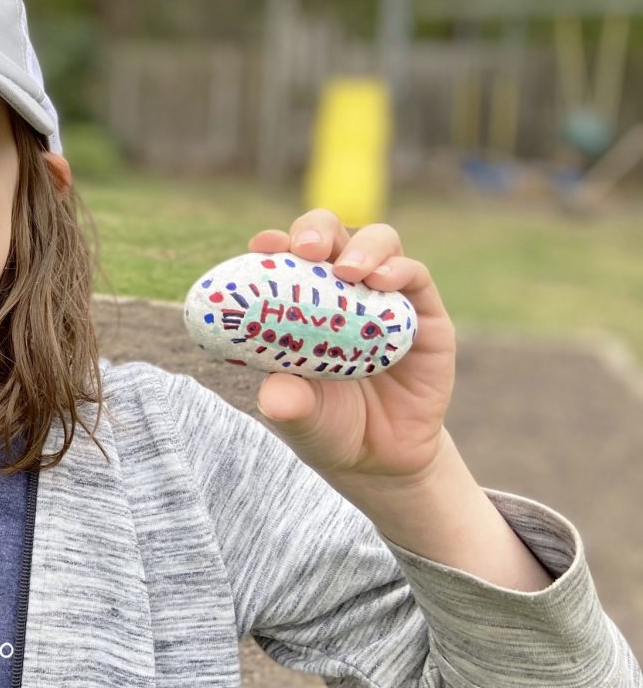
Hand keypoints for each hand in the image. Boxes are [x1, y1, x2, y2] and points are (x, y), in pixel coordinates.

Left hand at [247, 209, 456, 485]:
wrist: (382, 458)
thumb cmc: (329, 426)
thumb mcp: (302, 417)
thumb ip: (289, 403)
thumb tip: (275, 395)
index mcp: (300, 303)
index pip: (285, 258)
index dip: (274, 244)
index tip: (262, 246)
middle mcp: (341, 290)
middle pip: (330, 235)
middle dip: (316, 229)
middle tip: (307, 248)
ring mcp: (384, 298)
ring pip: (377, 243)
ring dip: (362, 246)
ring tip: (349, 270)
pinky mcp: (425, 315)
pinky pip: (416, 276)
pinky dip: (400, 270)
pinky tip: (383, 282)